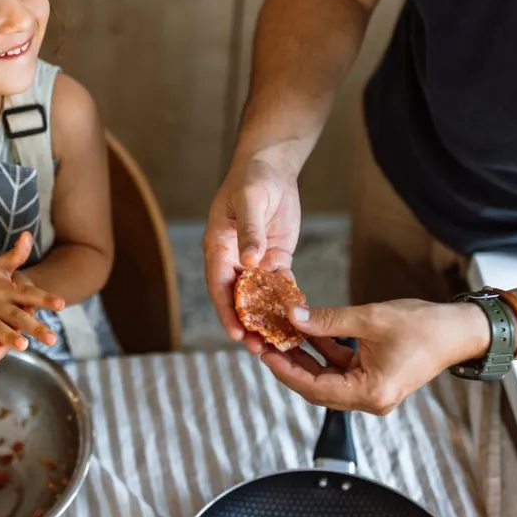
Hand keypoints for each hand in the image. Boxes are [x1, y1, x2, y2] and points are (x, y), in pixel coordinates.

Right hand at [0, 232, 63, 376]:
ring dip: (7, 337)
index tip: (62, 304)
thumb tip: (28, 234)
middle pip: (16, 315)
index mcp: (4, 289)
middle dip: (34, 327)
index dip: (44, 298)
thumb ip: (16, 255)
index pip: (28, 293)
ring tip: (23, 346)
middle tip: (52, 339)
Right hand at [203, 153, 302, 351]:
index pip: (219, 286)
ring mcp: (255, 261)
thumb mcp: (250, 202)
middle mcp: (234, 259)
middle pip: (237, 299)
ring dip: (265, 319)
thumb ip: (249, 233)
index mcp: (219, 247)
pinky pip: (280, 286)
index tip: (235, 333)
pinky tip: (296, 320)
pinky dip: (286, 302)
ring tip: (277, 343)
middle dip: (246, 324)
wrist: (271, 168)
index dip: (226, 311)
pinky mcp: (275, 259)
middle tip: (257, 348)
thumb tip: (249, 263)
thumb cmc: (252, 180)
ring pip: (258, 298)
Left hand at [260, 299, 490, 414]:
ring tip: (281, 336)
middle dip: (291, 366)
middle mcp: (370, 399)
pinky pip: (341, 369)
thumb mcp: (370, 318)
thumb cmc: (424, 326)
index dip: (287, 372)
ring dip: (306, 358)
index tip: (266, 355)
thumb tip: (294, 317)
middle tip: (266, 345)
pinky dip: (324, 353)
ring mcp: (372, 390)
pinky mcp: (374, 378)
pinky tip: (307, 333)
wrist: (459, 330)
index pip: (316, 389)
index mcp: (371, 393)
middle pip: (318, 388)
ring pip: (327, 378)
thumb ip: (329, 320)